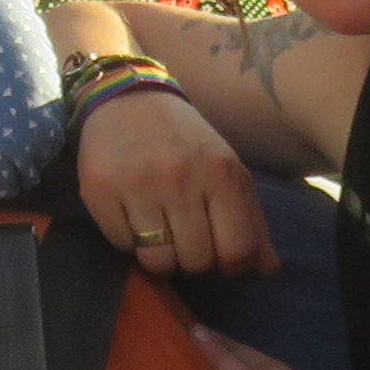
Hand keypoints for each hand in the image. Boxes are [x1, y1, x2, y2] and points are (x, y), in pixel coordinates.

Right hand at [73, 84, 274, 276]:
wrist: (128, 99)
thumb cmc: (185, 141)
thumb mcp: (227, 171)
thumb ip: (251, 220)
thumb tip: (269, 270)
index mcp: (221, 172)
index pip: (238, 250)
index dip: (231, 266)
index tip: (218, 255)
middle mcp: (181, 178)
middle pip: (196, 261)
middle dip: (193, 262)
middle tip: (185, 241)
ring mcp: (138, 185)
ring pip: (158, 261)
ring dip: (161, 257)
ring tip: (159, 234)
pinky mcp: (100, 190)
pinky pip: (122, 246)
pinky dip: (129, 242)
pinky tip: (133, 218)